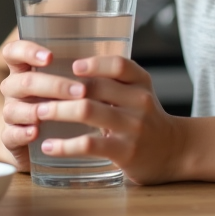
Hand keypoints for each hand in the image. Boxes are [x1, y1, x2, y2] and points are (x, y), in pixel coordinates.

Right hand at [0, 39, 84, 173]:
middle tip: (81, 91)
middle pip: (22, 81)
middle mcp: (15, 89)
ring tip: (59, 112)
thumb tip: (115, 45)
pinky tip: (36, 132)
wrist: (52, 143)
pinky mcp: (11, 138)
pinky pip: (10, 134)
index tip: (50, 57)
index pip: (14, 52)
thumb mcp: (73, 81)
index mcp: (26, 69)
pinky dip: (22, 133)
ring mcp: (12, 114)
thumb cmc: (67, 102)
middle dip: (53, 85)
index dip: (27, 51)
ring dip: (37, 110)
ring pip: (13, 108)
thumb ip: (82, 66)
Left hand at [33, 55, 186, 184]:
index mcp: (141, 83)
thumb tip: (70, 70)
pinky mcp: (125, 152)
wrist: (175, 151)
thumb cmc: (148, 119)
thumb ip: (115, 82)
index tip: (72, 66)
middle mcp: (140, 101)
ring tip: (39, 112)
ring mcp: (133, 127)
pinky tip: (49, 146)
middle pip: (96, 87)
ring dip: (58, 110)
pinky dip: (64, 145)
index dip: (94, 64)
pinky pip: (89, 144)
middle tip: (39, 90)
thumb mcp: (140, 93)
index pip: (119, 65)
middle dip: (62, 88)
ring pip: (88, 111)